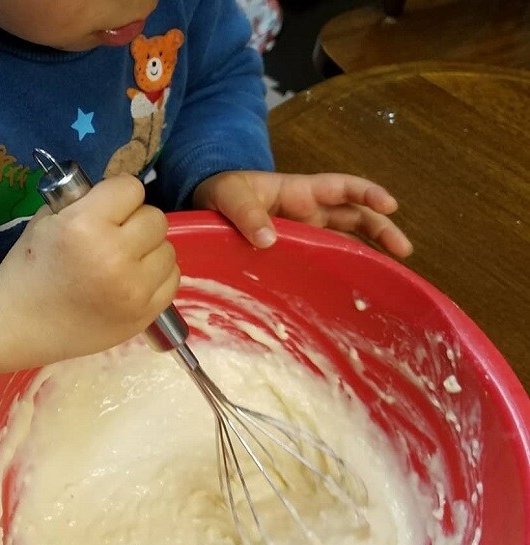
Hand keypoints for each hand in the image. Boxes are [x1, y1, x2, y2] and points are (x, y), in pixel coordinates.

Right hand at [0, 175, 179, 378]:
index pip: (131, 188)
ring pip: (168, 249)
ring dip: (149, 250)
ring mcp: (134, 289)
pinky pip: (172, 278)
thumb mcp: (47, 222)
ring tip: (123, 262)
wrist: (21, 326)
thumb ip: (86, 202)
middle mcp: (115, 256)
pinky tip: (133, 281)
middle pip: (156, 218)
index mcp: (84, 226)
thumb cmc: (29, 270)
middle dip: (136, 222)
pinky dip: (157, 276)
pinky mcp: (145, 314)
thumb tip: (119, 196)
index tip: (105, 209)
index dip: (118, 196)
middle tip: (114, 237)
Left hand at [192, 170, 412, 257]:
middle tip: (403, 250)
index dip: (367, 193)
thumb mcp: (229, 195)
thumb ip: (245, 213)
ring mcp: (306, 234)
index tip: (389, 205)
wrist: (207, 206)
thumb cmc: (221, 192)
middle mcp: (310, 212)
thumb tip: (268, 238)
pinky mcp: (297, 254)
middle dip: (382, 230)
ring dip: (370, 253)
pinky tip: (355, 290)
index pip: (342, 188)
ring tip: (391, 275)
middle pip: (356, 217)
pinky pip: (325, 260)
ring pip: (347, 241)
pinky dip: (342, 271)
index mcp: (300, 191)